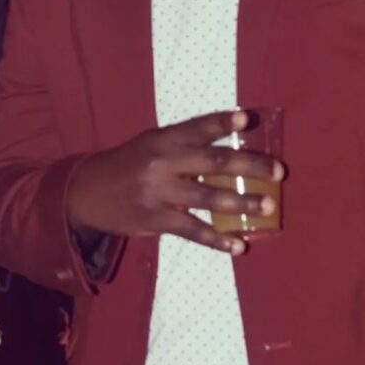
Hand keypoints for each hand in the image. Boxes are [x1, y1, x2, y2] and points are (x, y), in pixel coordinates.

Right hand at [65, 110, 283, 254]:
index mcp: (163, 139)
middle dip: (249, 166)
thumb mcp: (150, 144)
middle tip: (278, 170)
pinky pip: (193, 231)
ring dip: (242, 203)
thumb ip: (183, 145)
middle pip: (213, 162)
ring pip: (208, 198)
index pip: (197, 128)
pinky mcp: (156, 220)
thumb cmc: (128, 164)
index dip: (222, 122)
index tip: (248, 117)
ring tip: (268, 206)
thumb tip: (230, 150)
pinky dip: (218, 240)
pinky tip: (238, 246)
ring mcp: (159, 193)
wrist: (87, 192)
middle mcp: (162, 163)